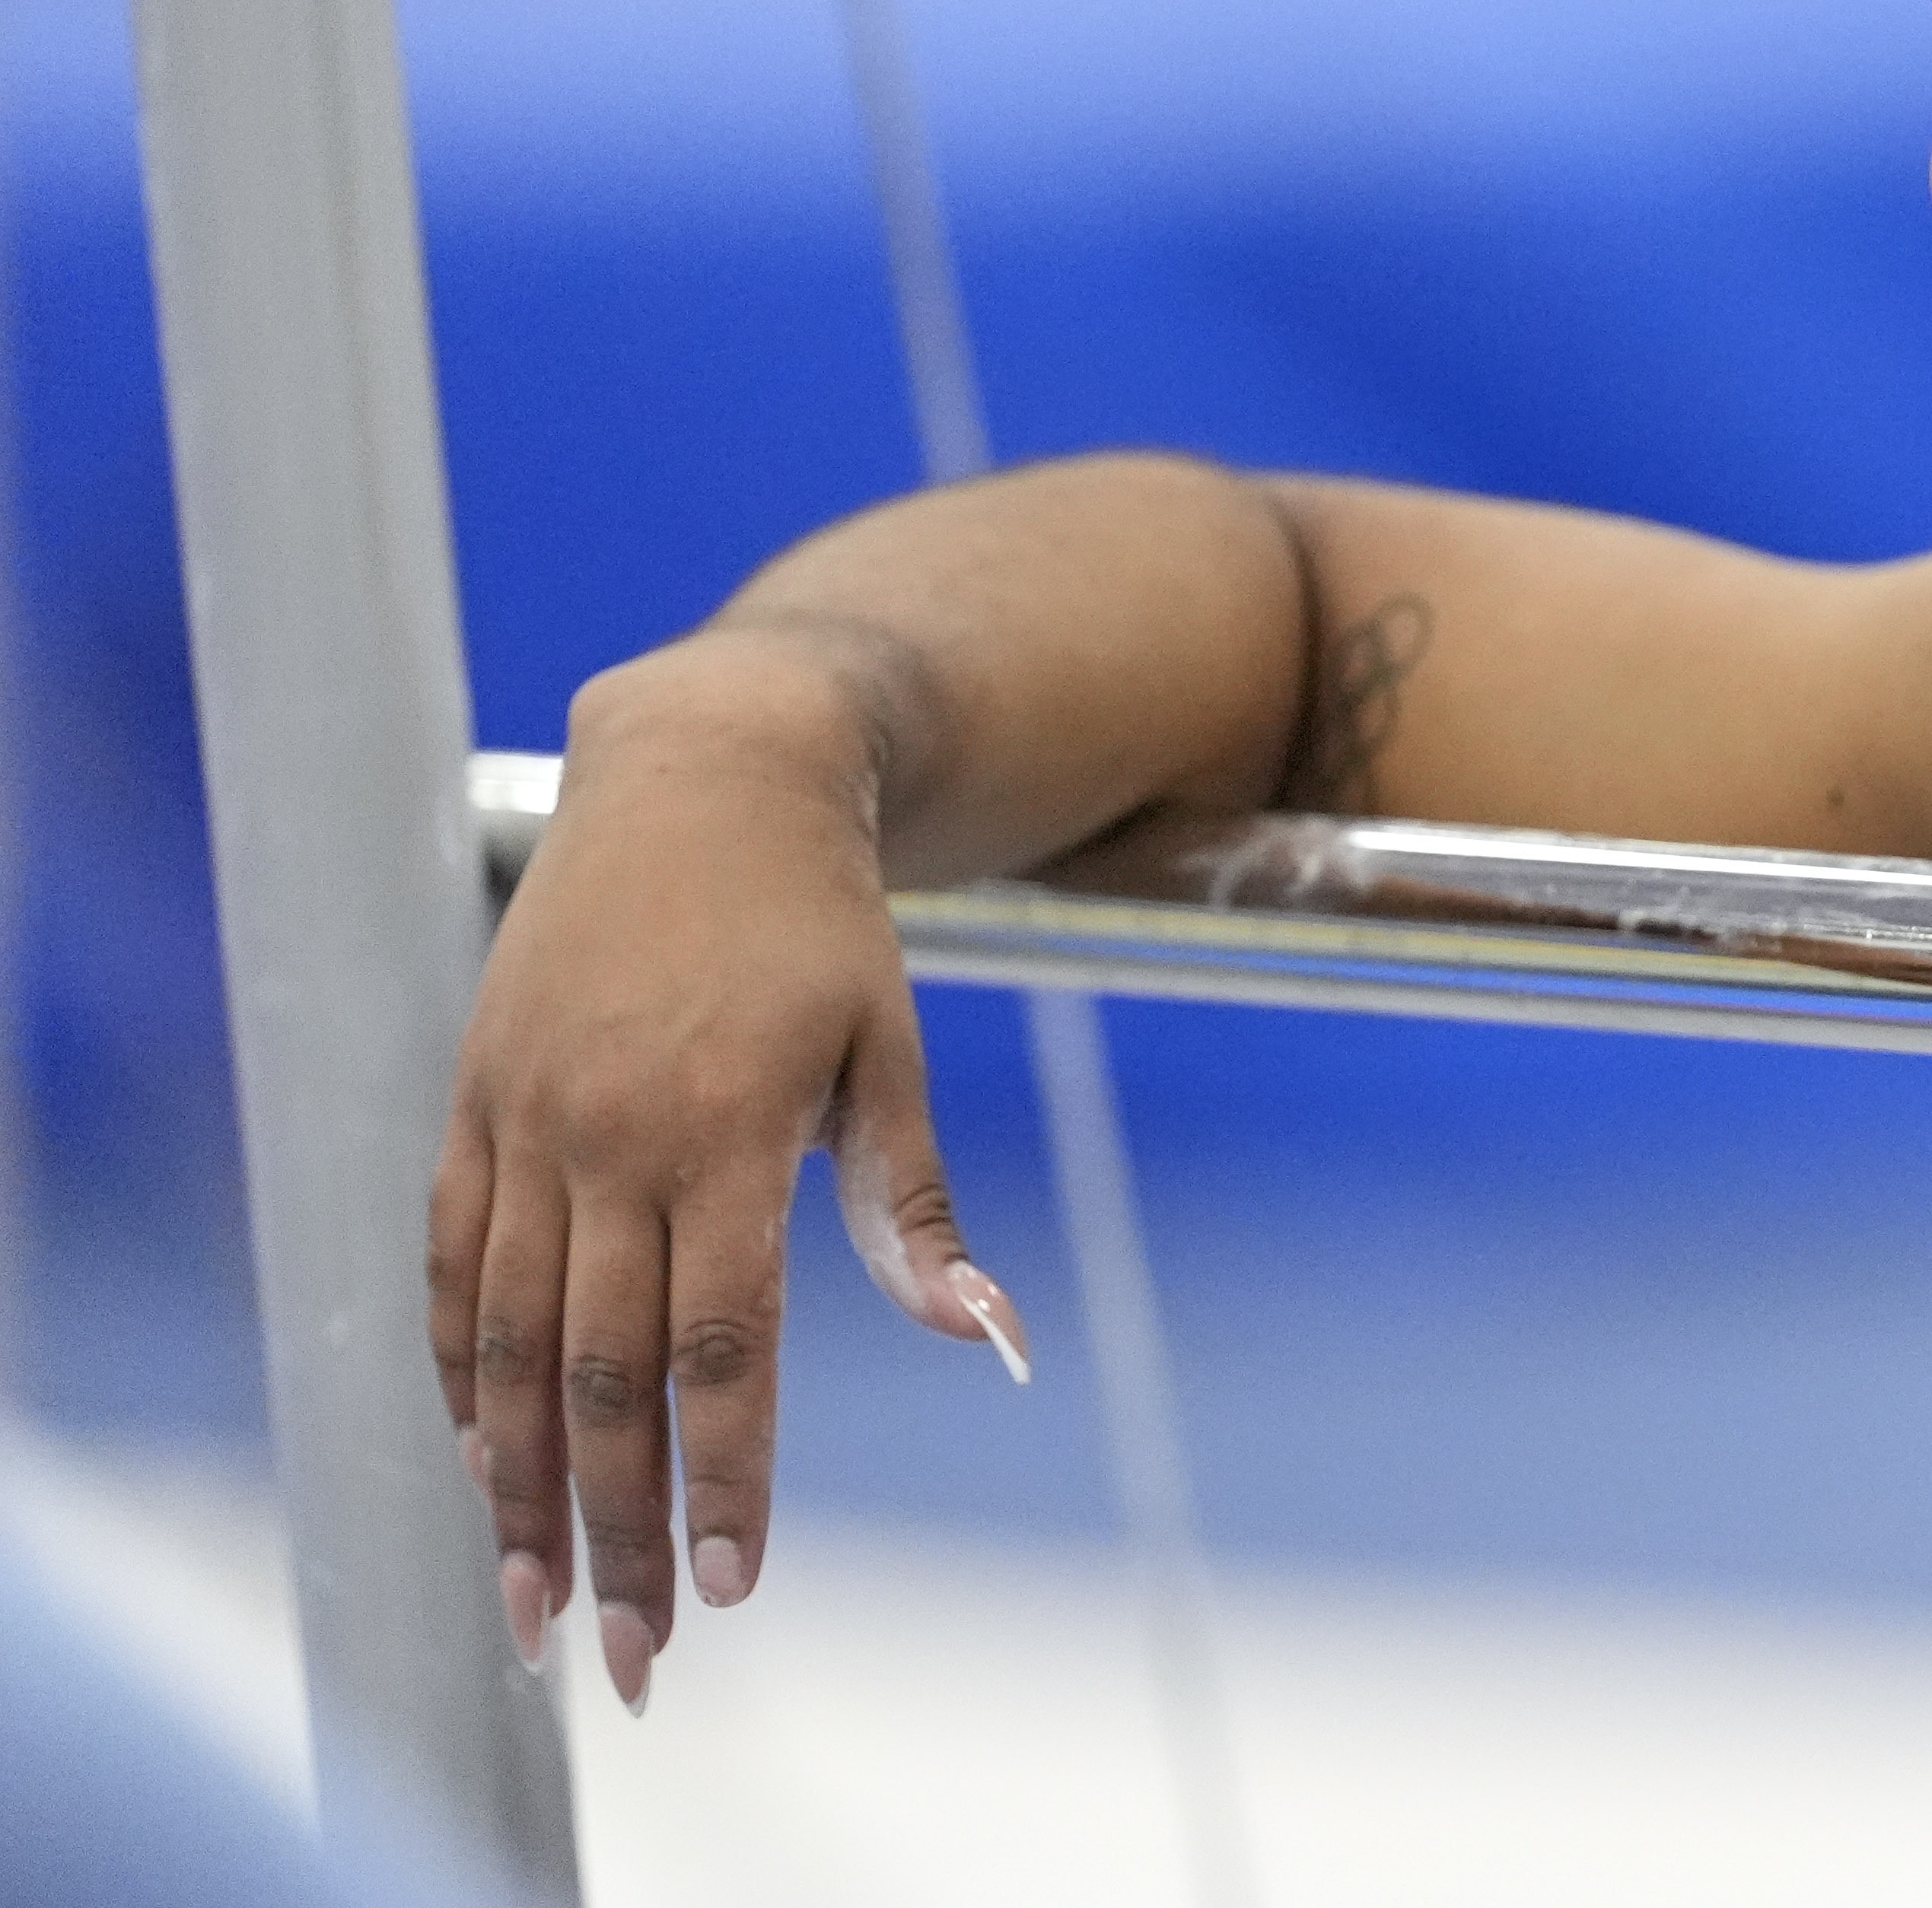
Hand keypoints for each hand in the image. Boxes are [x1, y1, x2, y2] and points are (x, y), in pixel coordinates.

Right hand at [426, 672, 1027, 1710]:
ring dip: (516, 1486)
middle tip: (628, 1654)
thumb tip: (983, 1337)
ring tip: (531, 1601)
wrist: (705, 774)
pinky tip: (476, 1459)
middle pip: (602, 1379)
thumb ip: (915, 1207)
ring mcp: (528, 1122)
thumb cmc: (823, 923)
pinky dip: (457, 1372)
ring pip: (506, 1344)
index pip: (720, 1350)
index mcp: (730, 1134)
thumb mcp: (894, 1052)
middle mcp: (613, 1139)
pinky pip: (451, 1265)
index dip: (726, 1474)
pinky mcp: (475, 1102)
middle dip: (614, 1530)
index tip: (737, 1582)